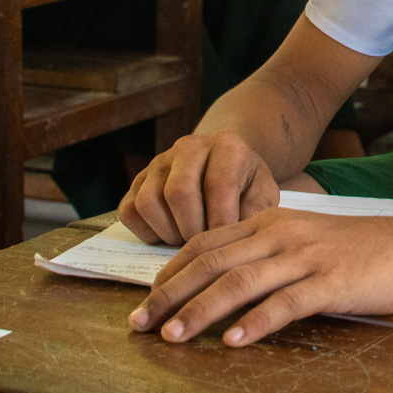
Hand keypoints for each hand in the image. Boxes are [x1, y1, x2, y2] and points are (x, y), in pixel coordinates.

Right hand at [119, 131, 280, 245]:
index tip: (226, 244)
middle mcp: (189, 147)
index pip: (218, 184)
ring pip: (148, 202)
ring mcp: (159, 162)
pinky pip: (128, 211)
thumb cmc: (245, 185)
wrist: (224, 165)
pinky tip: (170, 234)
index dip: (221, 221)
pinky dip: (147, 232)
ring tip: (188, 239)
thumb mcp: (263, 194)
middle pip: (178, 193)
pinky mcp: (138, 180)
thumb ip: (255, 213)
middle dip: (192, 230)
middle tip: (205, 246)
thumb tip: (232, 239)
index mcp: (226, 145)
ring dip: (169, 232)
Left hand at [128, 207, 392, 346]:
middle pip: (213, 262)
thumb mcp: (307, 240)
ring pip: (241, 281)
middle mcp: (284, 233)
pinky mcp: (333, 281)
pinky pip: (286, 303)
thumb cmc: (362, 249)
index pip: (207, 243)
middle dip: (170, 294)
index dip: (170, 271)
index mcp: (273, 220)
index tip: (145, 299)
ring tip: (173, 336)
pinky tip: (234, 341)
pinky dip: (256, 322)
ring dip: (201, 310)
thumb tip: (222, 284)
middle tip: (140, 324)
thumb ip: (267, 254)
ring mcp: (308, 256)